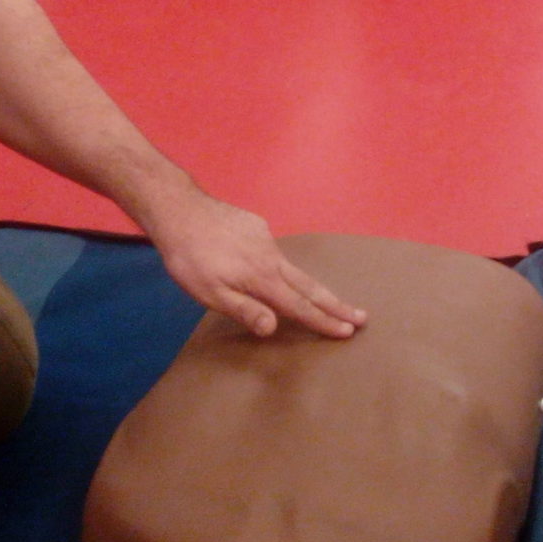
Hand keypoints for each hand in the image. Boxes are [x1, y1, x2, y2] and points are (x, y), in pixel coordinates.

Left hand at [144, 188, 366, 338]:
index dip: (324, 321)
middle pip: (310, 286)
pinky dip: (279, 265)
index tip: (348, 331)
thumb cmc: (189, 258)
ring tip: (329, 300)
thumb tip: (274, 327)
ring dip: (314, 286)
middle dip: (336, 304)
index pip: (299, 306)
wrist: (180, 209)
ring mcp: (265, 238)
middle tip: (362, 318)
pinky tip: (268, 269)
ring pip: (294, 268)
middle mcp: (271, 257)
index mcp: (262, 278)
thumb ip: (243, 309)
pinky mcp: (256, 225)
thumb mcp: (209, 292)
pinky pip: (272, 251)